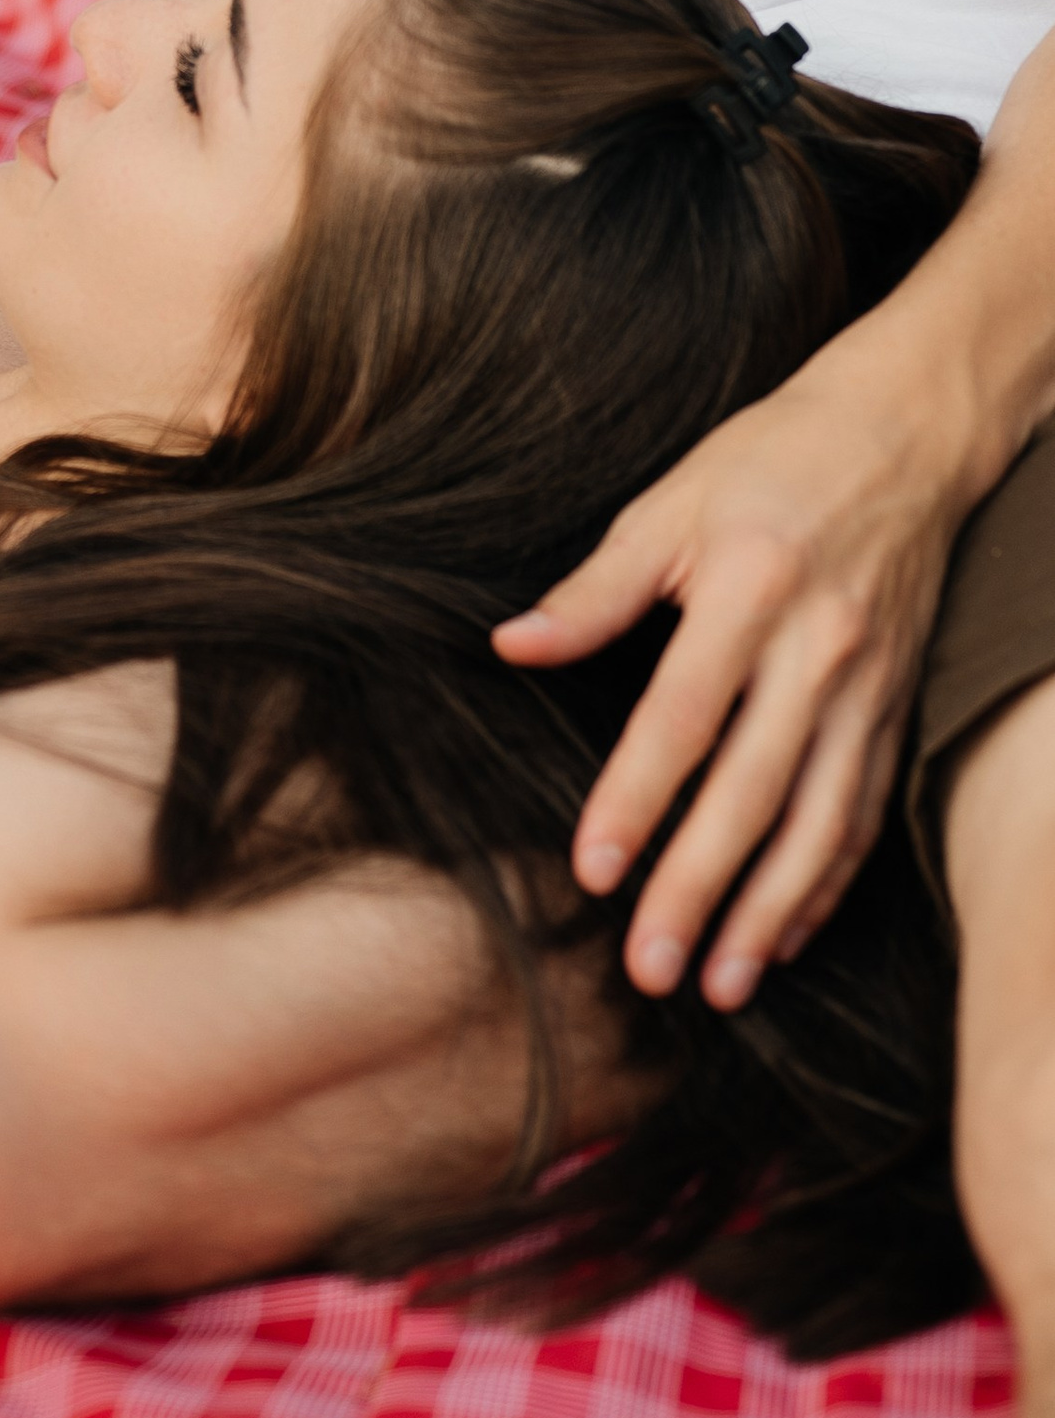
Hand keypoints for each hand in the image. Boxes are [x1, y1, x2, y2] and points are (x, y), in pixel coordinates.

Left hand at [494, 330, 962, 1009]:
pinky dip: (828, 881)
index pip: (682, 717)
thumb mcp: (670, 501)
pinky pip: (864, 811)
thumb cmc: (769, 461)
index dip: (637, 799)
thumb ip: (597, 588)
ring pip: (819, 822)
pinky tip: (785, 933)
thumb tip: (513, 646)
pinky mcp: (897, 707)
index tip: (594, 872)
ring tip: (718, 982)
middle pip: (753, 791)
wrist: (904, 435)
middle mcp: (816, 650)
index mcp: (748, 591)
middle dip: (701, 888)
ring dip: (769, 912)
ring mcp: (867, 686)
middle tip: (651, 969)